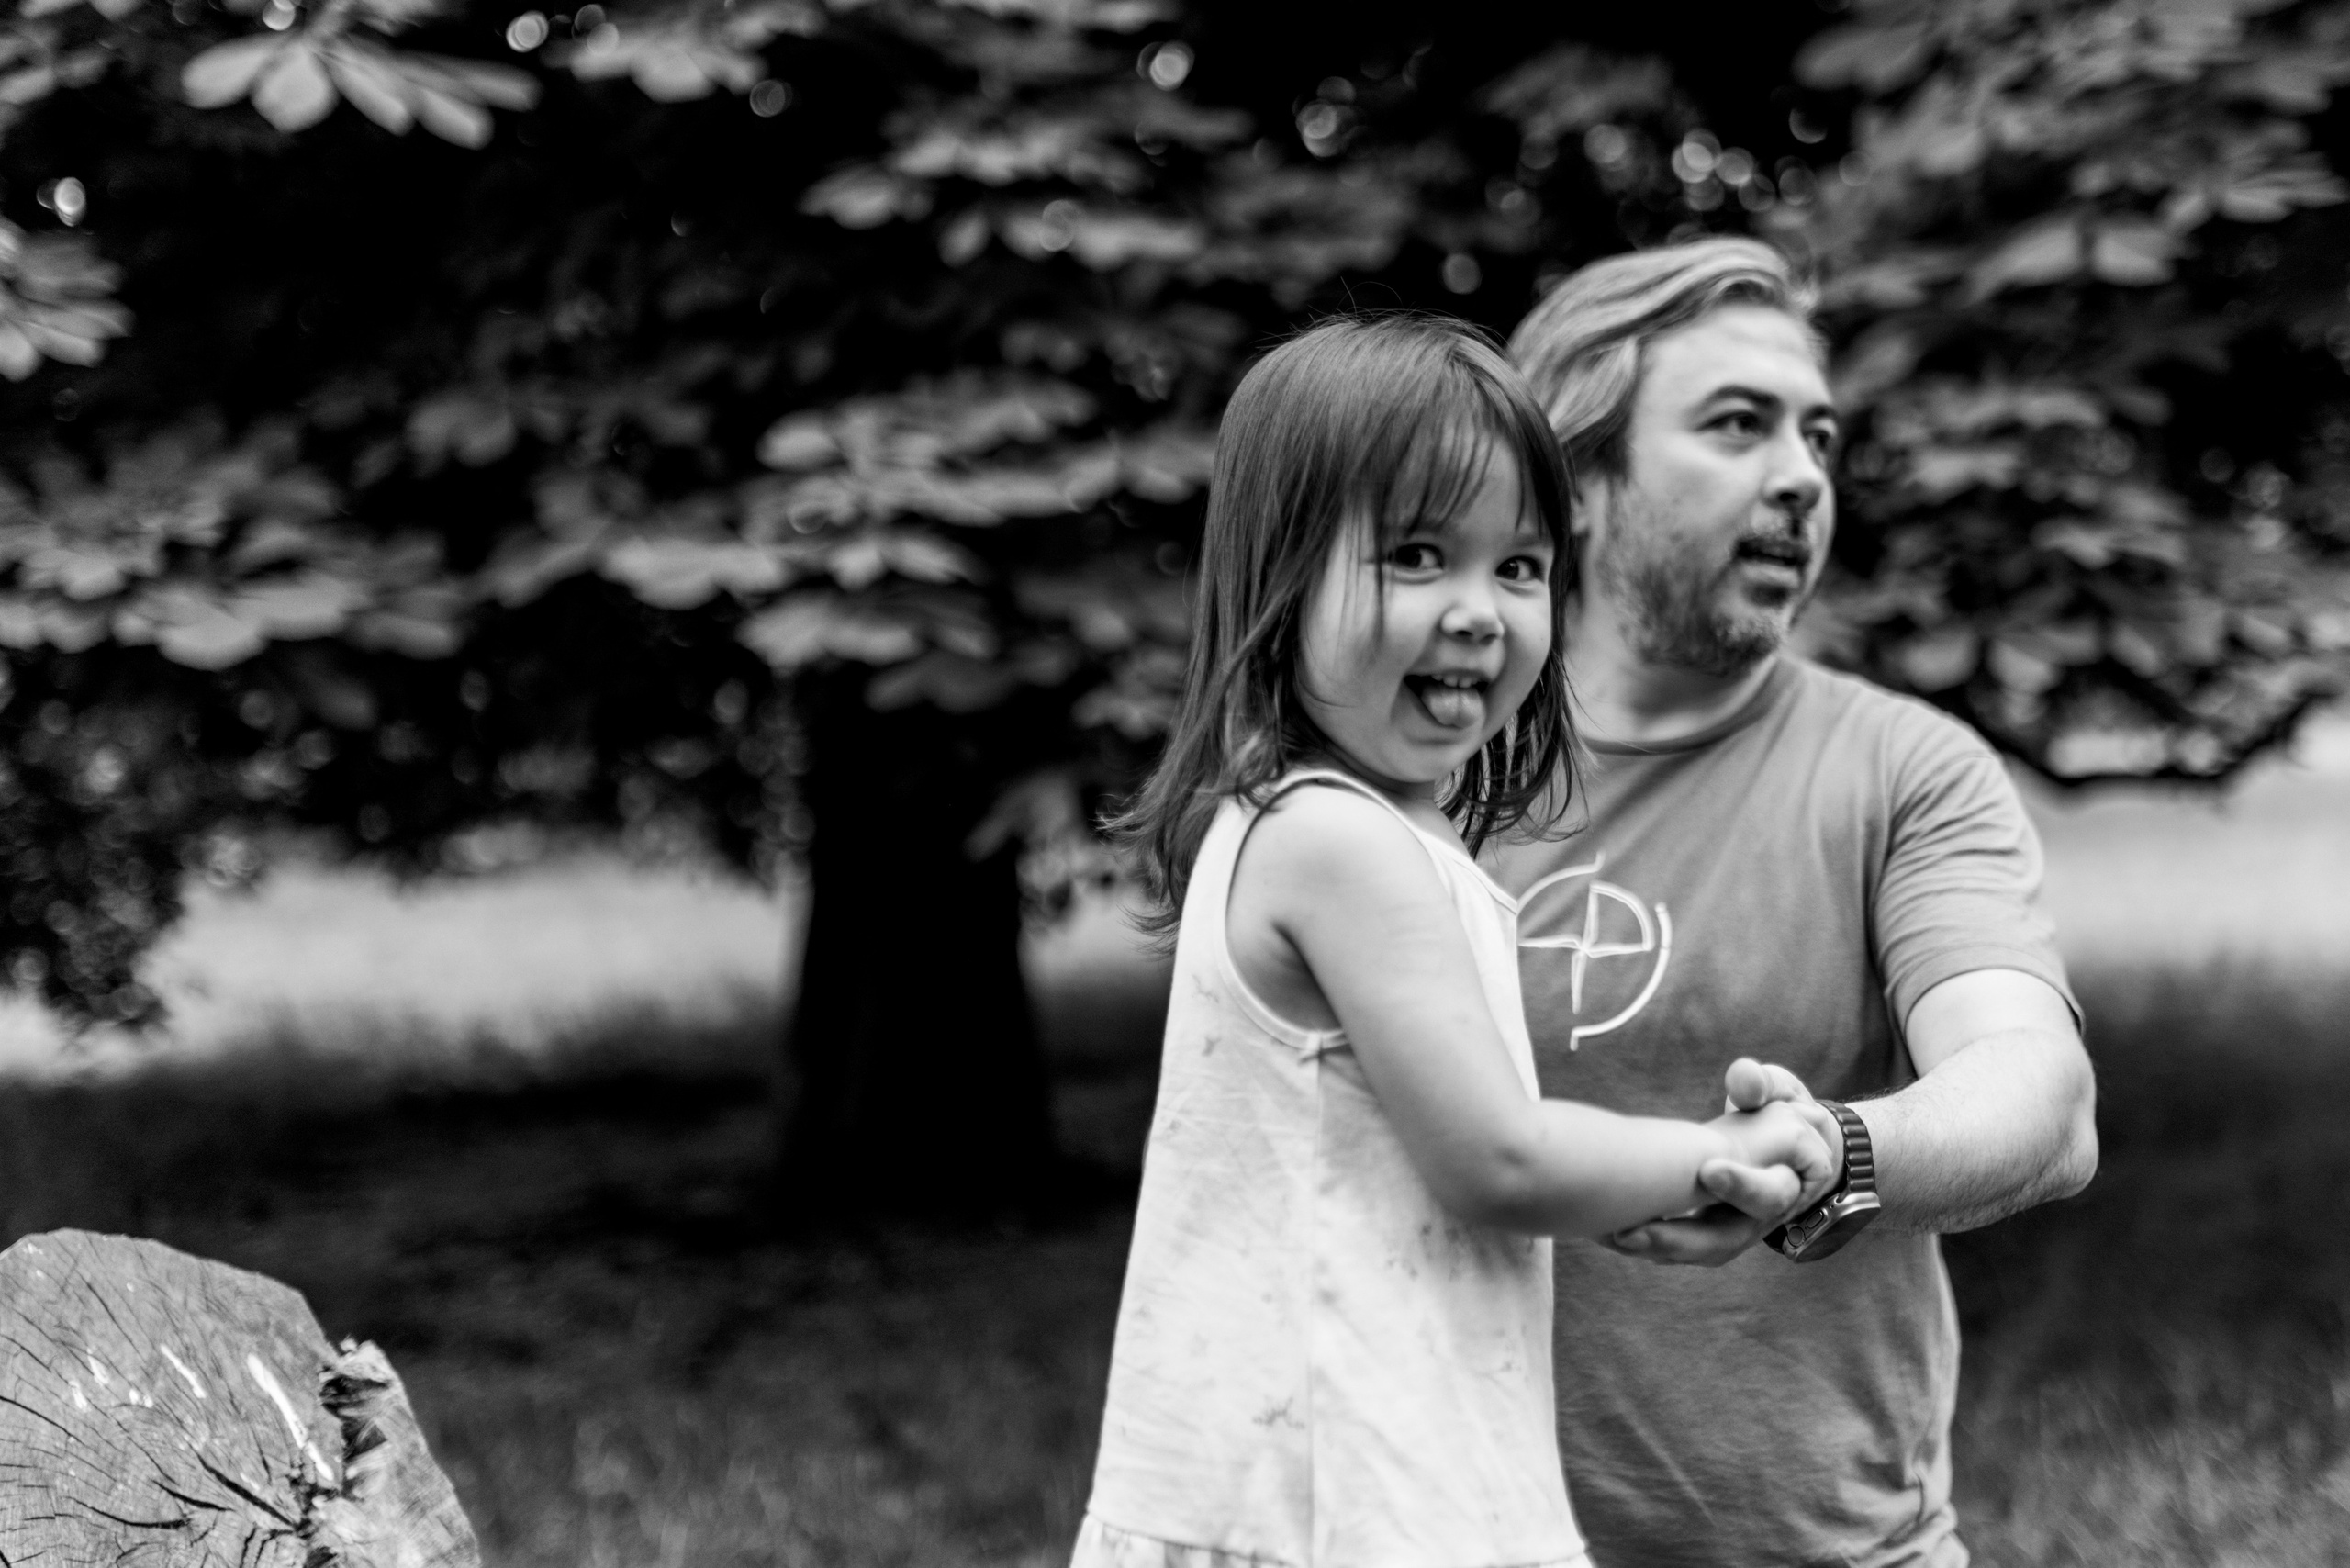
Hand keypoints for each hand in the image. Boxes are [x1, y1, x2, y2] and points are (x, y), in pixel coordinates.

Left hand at [1600, 1059, 1837, 1266]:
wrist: (1780, 1139)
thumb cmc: (1775, 1106)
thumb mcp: (1775, 1088)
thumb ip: (1761, 1084)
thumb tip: (1743, 1081)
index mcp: (1794, 1181)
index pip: (1773, 1194)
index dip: (1743, 1186)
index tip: (1707, 1170)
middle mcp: (1767, 1215)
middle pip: (1730, 1236)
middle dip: (1685, 1232)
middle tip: (1636, 1226)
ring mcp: (1740, 1229)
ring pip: (1705, 1251)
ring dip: (1661, 1247)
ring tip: (1616, 1235)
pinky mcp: (1713, 1233)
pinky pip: (1686, 1249)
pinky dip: (1652, 1244)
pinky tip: (1610, 1232)